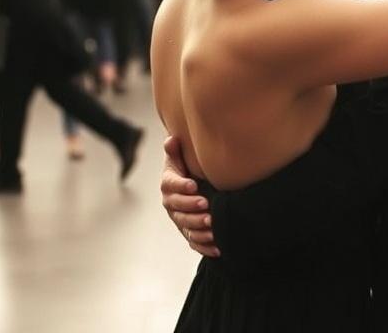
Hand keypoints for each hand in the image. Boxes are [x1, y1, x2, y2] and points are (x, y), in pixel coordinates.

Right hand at [161, 136, 218, 257]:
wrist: (191, 184)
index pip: (171, 185)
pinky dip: (205, 246)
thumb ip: (175, 150)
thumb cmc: (187, 168)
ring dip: (199, 228)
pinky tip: (218, 248)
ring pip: (187, 227)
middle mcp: (171, 204)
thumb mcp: (180, 158)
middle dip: (191, 209)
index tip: (193, 185)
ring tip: (213, 226)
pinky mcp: (189, 232)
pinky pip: (195, 242)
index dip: (181, 185)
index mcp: (168, 184)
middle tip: (206, 205)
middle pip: (178, 209)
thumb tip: (172, 139)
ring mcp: (180, 219)